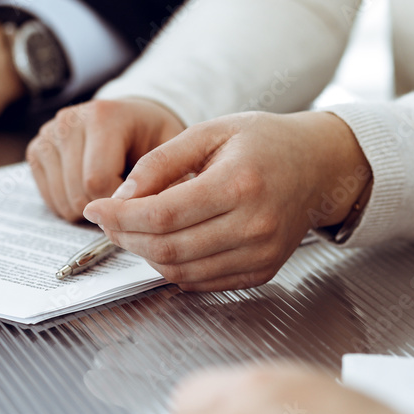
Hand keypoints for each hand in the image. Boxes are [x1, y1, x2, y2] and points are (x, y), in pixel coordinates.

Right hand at [27, 98, 184, 220]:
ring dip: (89, 211)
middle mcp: (69, 120)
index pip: (97, 181)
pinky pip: (50, 200)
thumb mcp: (174, 150)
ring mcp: (48, 135)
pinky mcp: (36, 151)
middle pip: (78, 194)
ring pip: (62, 202)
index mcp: (103, 115)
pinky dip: (71, 206)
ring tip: (111, 194)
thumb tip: (159, 215)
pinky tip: (91, 191)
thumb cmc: (154, 137)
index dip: (120, 206)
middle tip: (127, 201)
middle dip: (106, 211)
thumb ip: (168, 178)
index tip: (140, 206)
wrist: (131, 117)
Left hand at [82, 111, 369, 290]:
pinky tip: (164, 244)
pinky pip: (202, 282)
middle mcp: (254, 226)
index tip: (95, 209)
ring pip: (181, 272)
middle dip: (126, 238)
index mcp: (239, 184)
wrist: (318, 166)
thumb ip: (160, 162)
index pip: (162, 215)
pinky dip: (173, 268)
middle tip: (108, 221)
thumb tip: (120, 197)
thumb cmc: (264, 142)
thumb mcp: (209, 131)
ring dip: (146, 255)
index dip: (119, 217)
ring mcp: (261, 254)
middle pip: (168, 249)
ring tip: (133, 230)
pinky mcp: (262, 272)